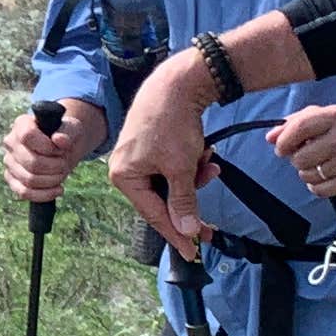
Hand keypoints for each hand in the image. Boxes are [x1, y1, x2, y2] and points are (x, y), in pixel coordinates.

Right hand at [2, 97, 106, 200]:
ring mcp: (9, 162)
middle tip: (64, 163)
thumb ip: (68, 131)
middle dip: (55, 167)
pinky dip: (44, 194)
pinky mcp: (11, 179)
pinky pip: (24, 192)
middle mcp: (10, 142)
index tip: (60, 149)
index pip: (27, 137)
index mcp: (22, 124)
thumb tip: (59, 140)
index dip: (47, 147)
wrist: (61, 148)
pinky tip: (58, 189)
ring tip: (62, 174)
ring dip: (52, 180)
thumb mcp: (72, 128)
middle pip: (32, 163)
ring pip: (29, 180)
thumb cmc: (65, 135)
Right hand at [108, 46, 217, 260]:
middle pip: (162, 200)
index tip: (193, 253)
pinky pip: (171, 167)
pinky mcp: (151, 145)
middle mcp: (126, 168)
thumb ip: (183, 202)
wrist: (178, 82)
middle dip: (190, 200)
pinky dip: (189, 165)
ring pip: (170, 183)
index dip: (176, 235)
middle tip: (212, 226)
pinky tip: (203, 153)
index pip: (153, 215)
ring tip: (209, 164)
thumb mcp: (181, 168)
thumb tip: (187, 231)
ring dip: (193, 178)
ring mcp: (138, 156)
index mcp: (124, 176)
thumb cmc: (172, 124)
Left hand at [271, 103, 335, 201]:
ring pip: (309, 174)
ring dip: (307, 172)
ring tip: (318, 163)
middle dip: (297, 158)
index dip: (284, 140)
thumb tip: (270, 138)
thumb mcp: (322, 115)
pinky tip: (322, 176)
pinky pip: (320, 190)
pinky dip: (316, 186)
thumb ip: (293, 123)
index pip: (300, 127)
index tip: (281, 147)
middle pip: (301, 157)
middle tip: (306, 154)